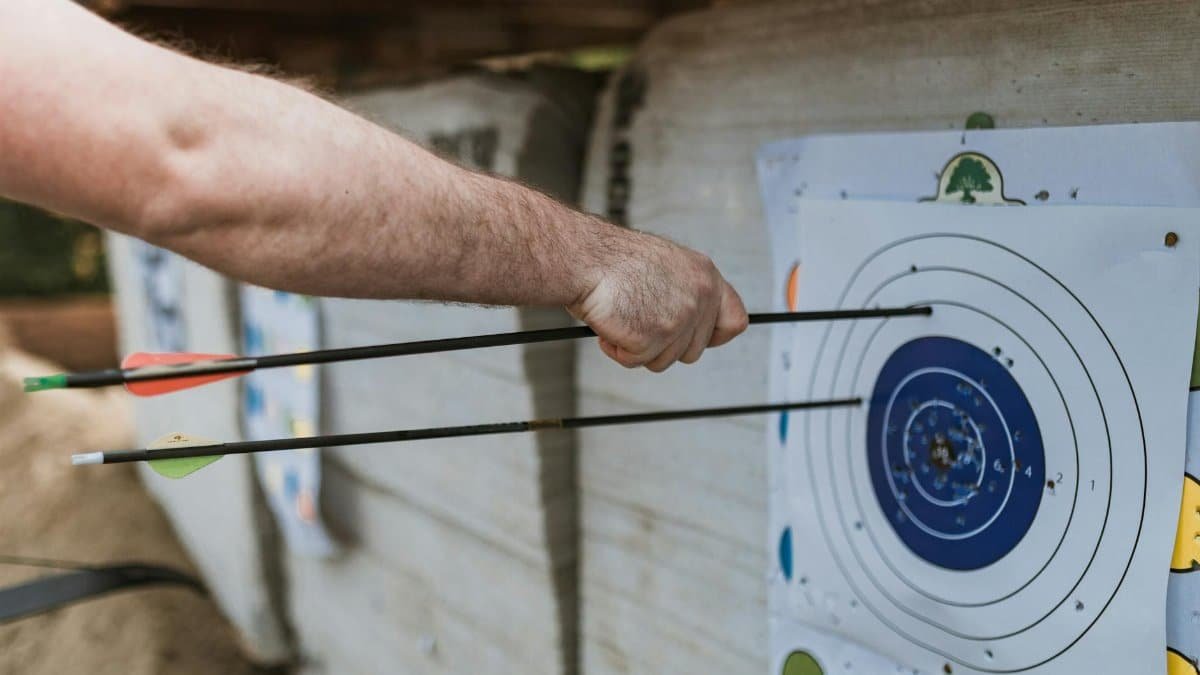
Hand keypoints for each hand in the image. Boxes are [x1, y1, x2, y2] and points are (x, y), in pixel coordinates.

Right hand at [569, 228, 748, 371]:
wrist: (587, 258)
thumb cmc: (614, 262)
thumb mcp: (666, 268)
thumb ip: (686, 294)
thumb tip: (691, 328)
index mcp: (706, 276)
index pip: (735, 320)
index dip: (715, 337)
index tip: (697, 340)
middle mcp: (700, 297)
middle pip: (693, 351)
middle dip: (663, 346)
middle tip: (638, 322)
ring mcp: (680, 319)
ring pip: (663, 361)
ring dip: (637, 348)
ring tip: (621, 317)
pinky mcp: (655, 338)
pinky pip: (635, 361)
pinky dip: (617, 350)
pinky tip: (610, 323)